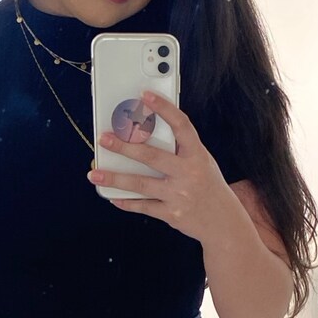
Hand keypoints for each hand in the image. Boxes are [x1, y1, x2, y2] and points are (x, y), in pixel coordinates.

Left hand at [87, 91, 243, 243]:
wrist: (223, 222)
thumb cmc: (207, 186)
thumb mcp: (201, 162)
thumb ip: (179, 149)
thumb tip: (144, 133)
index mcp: (197, 155)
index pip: (181, 126)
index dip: (164, 108)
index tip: (144, 95)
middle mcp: (189, 173)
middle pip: (152, 156)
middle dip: (125, 147)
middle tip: (104, 138)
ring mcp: (179, 195)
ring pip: (141, 184)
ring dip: (115, 178)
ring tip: (94, 173)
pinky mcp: (171, 214)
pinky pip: (144, 206)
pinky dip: (126, 202)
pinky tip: (112, 196)